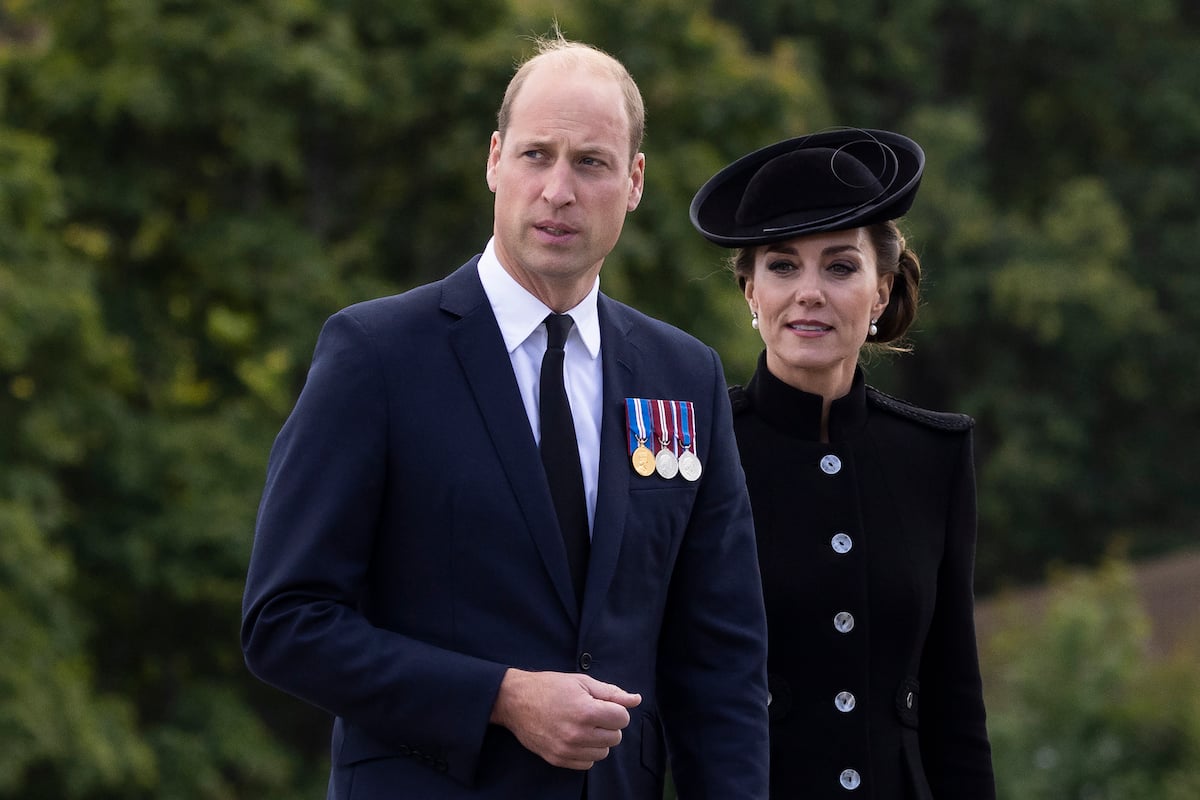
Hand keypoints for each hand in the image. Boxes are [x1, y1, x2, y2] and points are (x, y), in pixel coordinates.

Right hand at [490, 668, 641, 769]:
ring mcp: (567, 749)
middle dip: (609, 725)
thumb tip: (636, 699)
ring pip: (603, 753)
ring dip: (598, 741)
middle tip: (592, 714)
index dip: (616, 710)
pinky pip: (587, 764)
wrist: (515, 701)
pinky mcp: (558, 759)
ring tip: (583, 726)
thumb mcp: (582, 682)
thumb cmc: (550, 687)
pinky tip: (575, 737)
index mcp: (586, 711)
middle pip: (615, 738)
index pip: (622, 720)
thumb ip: (612, 692)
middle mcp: (578, 734)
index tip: (604, 705)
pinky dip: (586, 753)